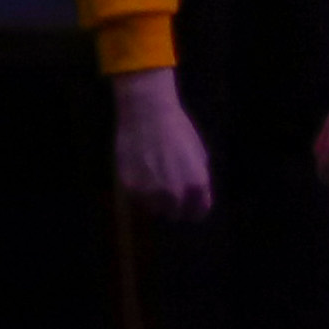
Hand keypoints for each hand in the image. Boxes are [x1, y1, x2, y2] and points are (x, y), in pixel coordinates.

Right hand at [111, 68, 215, 217]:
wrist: (147, 114)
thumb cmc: (177, 130)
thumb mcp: (198, 154)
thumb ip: (198, 179)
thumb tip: (195, 197)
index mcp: (197, 185)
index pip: (198, 213)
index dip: (193, 209)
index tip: (187, 205)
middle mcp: (175, 194)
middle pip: (175, 214)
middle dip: (172, 205)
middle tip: (166, 188)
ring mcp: (151, 193)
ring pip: (153, 209)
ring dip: (154, 199)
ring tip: (152, 176)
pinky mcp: (131, 189)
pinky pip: (136, 199)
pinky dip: (138, 190)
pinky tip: (139, 170)